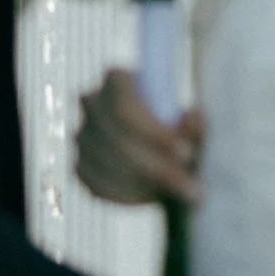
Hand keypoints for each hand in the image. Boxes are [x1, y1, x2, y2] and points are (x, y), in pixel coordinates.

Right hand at [76, 69, 203, 207]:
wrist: (158, 154)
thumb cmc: (178, 131)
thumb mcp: (192, 125)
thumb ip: (194, 123)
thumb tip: (190, 120)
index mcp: (117, 79)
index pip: (124, 107)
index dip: (154, 132)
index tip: (187, 152)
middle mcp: (92, 103)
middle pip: (118, 141)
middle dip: (158, 168)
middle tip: (193, 186)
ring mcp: (82, 136)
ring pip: (111, 167)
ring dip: (149, 185)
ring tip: (182, 192)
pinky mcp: (80, 167)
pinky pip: (100, 187)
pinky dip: (130, 196)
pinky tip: (156, 196)